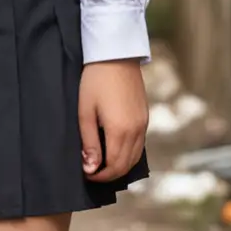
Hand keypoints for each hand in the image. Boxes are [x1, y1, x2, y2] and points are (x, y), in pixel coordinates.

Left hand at [78, 60, 147, 181]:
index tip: (86, 174)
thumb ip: (89, 142)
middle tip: (91, 172)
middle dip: (109, 174)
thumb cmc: (95, 81)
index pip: (113, 166)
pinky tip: (114, 150)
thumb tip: (91, 167)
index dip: (99, 176)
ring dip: (120, 165)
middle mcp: (136, 130)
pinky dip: (128, 154)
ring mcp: (143, 123)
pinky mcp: (145, 117)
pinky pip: (139, 144)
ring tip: (102, 164)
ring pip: (135, 156)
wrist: (115, 55)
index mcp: (120, 130)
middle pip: (126, 165)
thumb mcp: (85, 112)